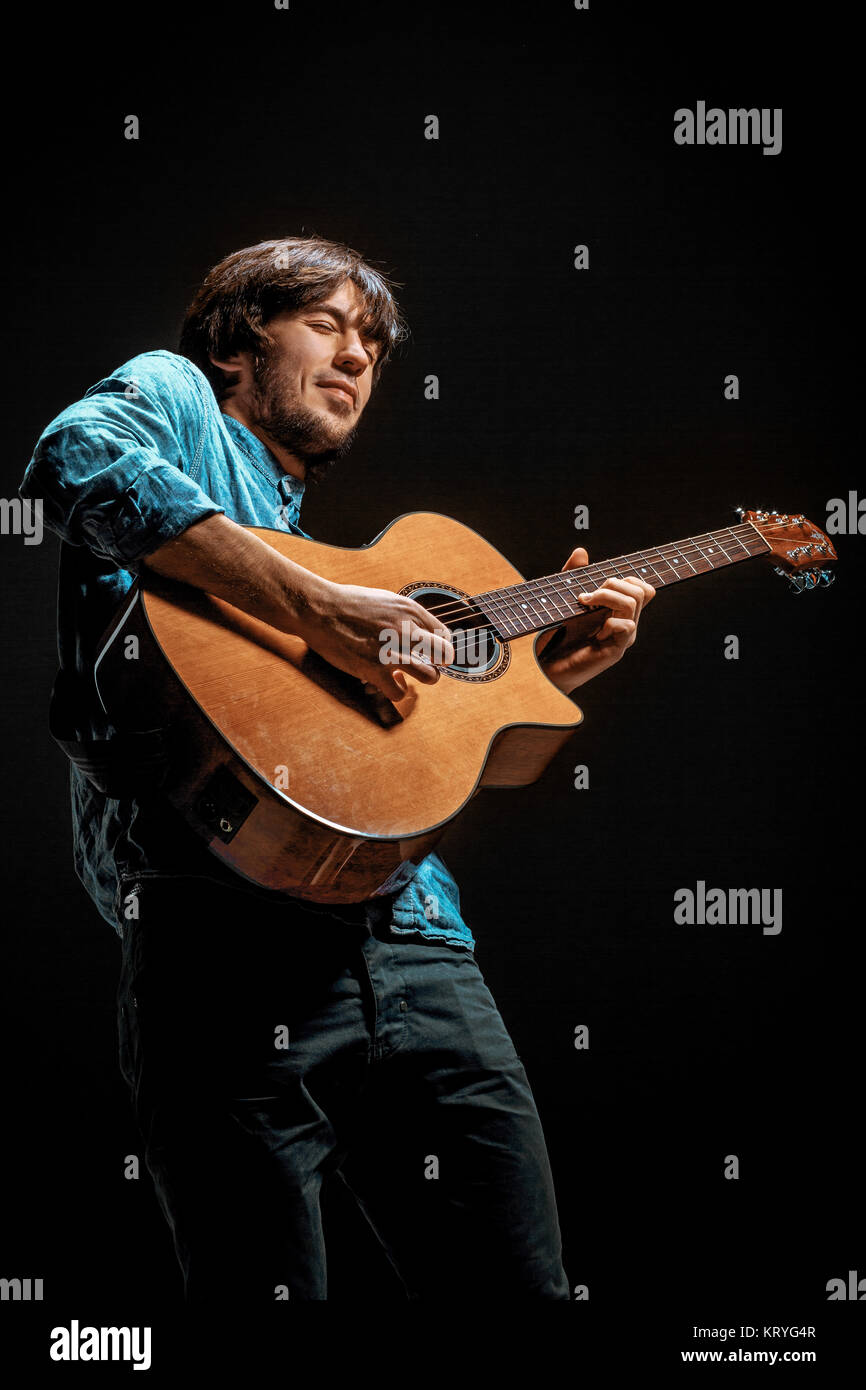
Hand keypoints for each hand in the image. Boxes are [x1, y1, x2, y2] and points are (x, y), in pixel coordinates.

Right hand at [301, 579, 454, 700]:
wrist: (320, 610)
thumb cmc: (348, 604)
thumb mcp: (386, 600)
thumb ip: (406, 617)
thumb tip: (421, 633)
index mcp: (410, 611)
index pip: (444, 633)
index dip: (438, 643)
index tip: (429, 649)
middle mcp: (406, 630)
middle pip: (445, 654)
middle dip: (440, 661)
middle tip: (428, 662)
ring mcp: (392, 652)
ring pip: (430, 677)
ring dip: (424, 678)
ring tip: (411, 673)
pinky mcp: (375, 670)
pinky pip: (399, 693)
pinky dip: (396, 690)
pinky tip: (388, 681)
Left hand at [539, 547, 654, 693]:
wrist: (546, 666)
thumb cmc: (556, 635)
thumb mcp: (564, 597)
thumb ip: (574, 575)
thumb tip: (581, 552)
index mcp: (619, 612)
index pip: (643, 588)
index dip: (628, 578)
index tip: (599, 583)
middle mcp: (626, 623)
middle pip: (641, 590)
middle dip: (612, 583)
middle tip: (587, 596)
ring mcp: (622, 638)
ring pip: (633, 602)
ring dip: (606, 596)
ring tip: (584, 603)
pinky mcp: (615, 651)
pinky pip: (627, 625)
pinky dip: (609, 621)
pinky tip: (594, 630)